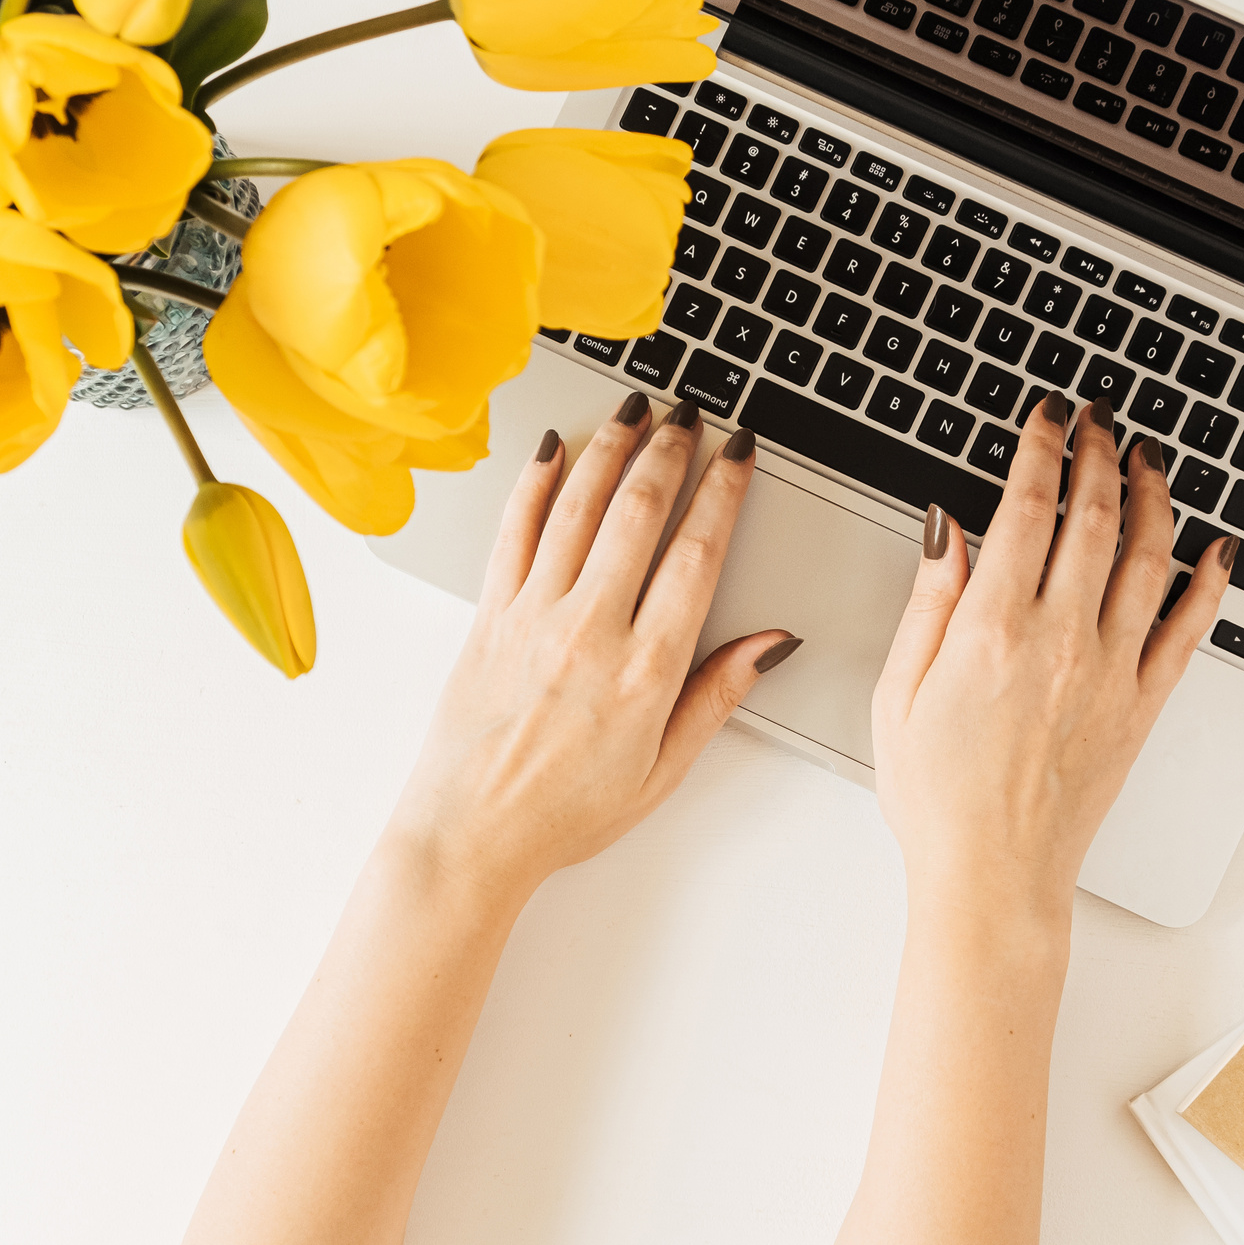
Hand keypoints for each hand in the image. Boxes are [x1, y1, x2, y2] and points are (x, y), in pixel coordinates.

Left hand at [386, 393, 797, 903]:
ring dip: (612, 448)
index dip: (724, 491)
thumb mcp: (664, 770)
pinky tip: (555, 449)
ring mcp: (533, 617)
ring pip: (579, 508)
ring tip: (636, 409)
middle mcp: (589, 631)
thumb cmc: (565, 814)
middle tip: (690, 413)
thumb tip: (772, 643)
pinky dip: (536, 482)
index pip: (697, 554)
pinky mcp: (488, 616)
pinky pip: (515, 530)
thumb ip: (718, 696)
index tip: (740, 453)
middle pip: (639, 514)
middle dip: (671, 450)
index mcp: (646, 671)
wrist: (471, 835)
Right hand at [873, 395, 1233, 916]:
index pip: (1027, 507)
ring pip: (1148, 557)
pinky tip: (1216, 548)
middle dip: (1099, 453)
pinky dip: (1208, 580)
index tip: (1045, 418)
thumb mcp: (897, 692)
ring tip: (1149, 459)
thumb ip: (929, 602)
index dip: (1040, 447)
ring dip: (1153, 496)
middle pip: (1094, 517)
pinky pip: (1187, 629)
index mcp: (991, 629)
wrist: (992, 875)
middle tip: (1098, 420)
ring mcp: (1110, 671)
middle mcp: (1060, 639)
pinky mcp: (1141, 706)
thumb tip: (946, 528)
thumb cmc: (938, 799)